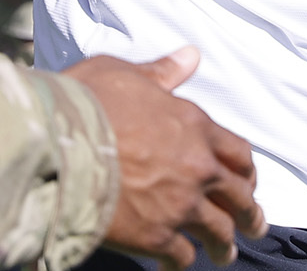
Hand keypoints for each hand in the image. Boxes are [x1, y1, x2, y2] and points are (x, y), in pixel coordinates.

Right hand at [64, 46, 265, 270]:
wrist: (54, 145)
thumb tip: (191, 56)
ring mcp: (180, 204)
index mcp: (194, 125)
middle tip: (253, 225)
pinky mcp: (156, 236)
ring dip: (224, 245)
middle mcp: (197, 167)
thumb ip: (162, 72)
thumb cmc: (84, 103)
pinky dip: (181, 262)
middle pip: (238, 196)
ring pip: (218, 232)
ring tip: (224, 254)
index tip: (247, 181)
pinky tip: (174, 265)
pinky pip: (182, 256)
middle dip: (249, 213)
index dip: (245, 170)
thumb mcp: (125, 74)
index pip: (238, 152)